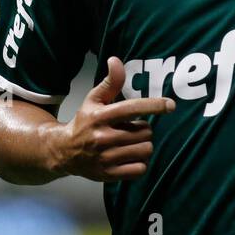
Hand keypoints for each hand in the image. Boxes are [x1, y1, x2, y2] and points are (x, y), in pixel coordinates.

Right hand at [47, 56, 174, 182]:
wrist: (64, 151)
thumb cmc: (84, 122)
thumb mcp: (94, 99)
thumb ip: (110, 82)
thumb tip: (115, 60)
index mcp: (100, 116)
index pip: (132, 109)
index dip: (154, 105)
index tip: (170, 105)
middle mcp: (103, 137)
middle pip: (145, 131)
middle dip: (143, 129)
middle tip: (131, 129)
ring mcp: (106, 158)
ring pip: (145, 149)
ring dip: (143, 145)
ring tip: (131, 142)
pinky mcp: (109, 174)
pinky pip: (140, 169)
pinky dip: (140, 163)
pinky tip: (130, 157)